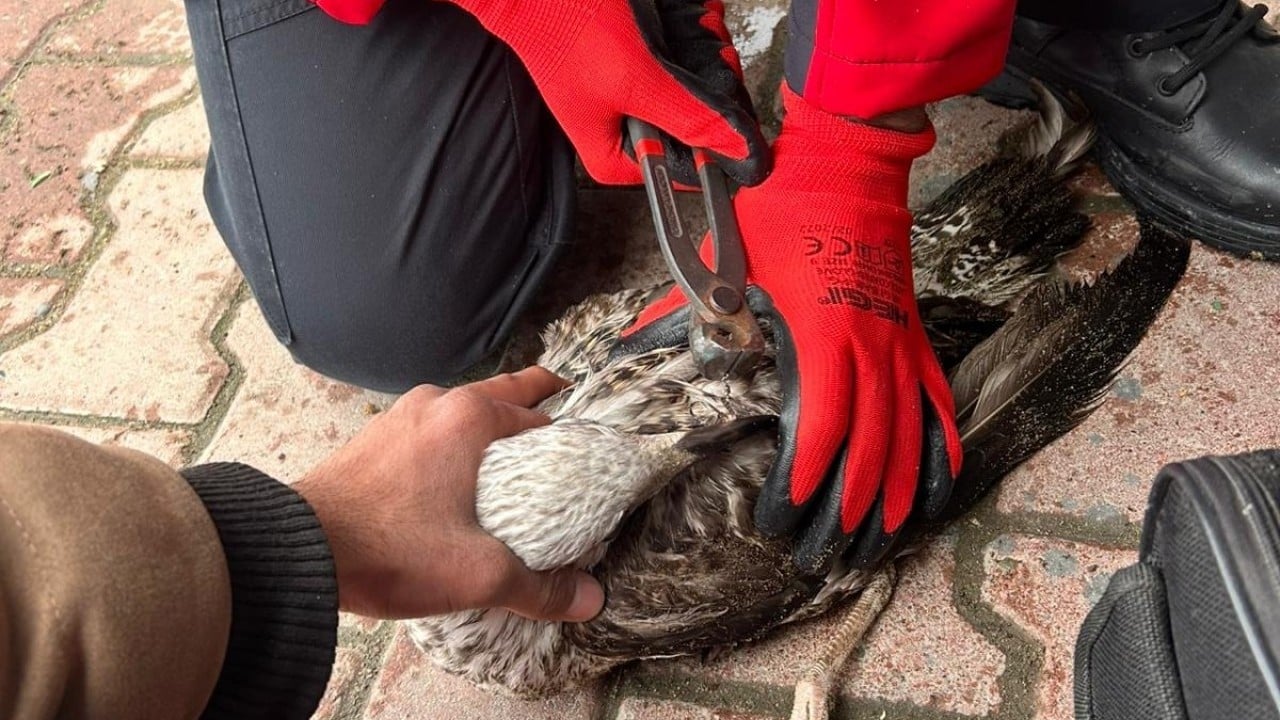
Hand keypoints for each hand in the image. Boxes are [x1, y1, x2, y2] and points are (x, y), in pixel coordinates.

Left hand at [294, 367, 604, 620]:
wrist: (297, 551)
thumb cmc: (385, 548)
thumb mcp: (477, 572)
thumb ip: (540, 586)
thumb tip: (588, 598)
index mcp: (469, 417)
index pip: (541, 415)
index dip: (569, 436)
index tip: (585, 453)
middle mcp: (436, 404)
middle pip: (504, 394)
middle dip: (536, 408)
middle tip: (561, 433)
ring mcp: (401, 418)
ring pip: (464, 412)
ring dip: (491, 428)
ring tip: (512, 462)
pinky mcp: (376, 440)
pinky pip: (431, 431)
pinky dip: (454, 445)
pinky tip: (457, 482)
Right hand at [313, 0, 768, 185]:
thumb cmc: (563, 27)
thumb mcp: (636, 80)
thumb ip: (690, 118)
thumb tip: (742, 154)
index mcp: (620, 158)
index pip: (694, 170)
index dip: (719, 141)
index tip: (728, 107)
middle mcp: (631, 130)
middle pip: (703, 123)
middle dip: (708, 80)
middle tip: (688, 51)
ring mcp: (638, 92)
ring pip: (703, 82)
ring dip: (702, 46)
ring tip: (674, 28)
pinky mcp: (643, 60)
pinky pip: (689, 49)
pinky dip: (693, 27)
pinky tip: (680, 16)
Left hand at [620, 86, 962, 572]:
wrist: (848, 162)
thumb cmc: (783, 209)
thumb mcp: (727, 259)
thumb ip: (683, 312)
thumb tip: (626, 347)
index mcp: (822, 335)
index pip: (822, 425)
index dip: (806, 476)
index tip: (786, 513)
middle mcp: (870, 347)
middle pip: (869, 447)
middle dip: (845, 507)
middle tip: (821, 552)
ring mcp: (900, 343)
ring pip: (907, 437)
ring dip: (892, 496)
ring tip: (875, 544)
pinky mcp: (915, 334)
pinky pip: (935, 404)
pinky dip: (936, 450)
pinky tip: (931, 489)